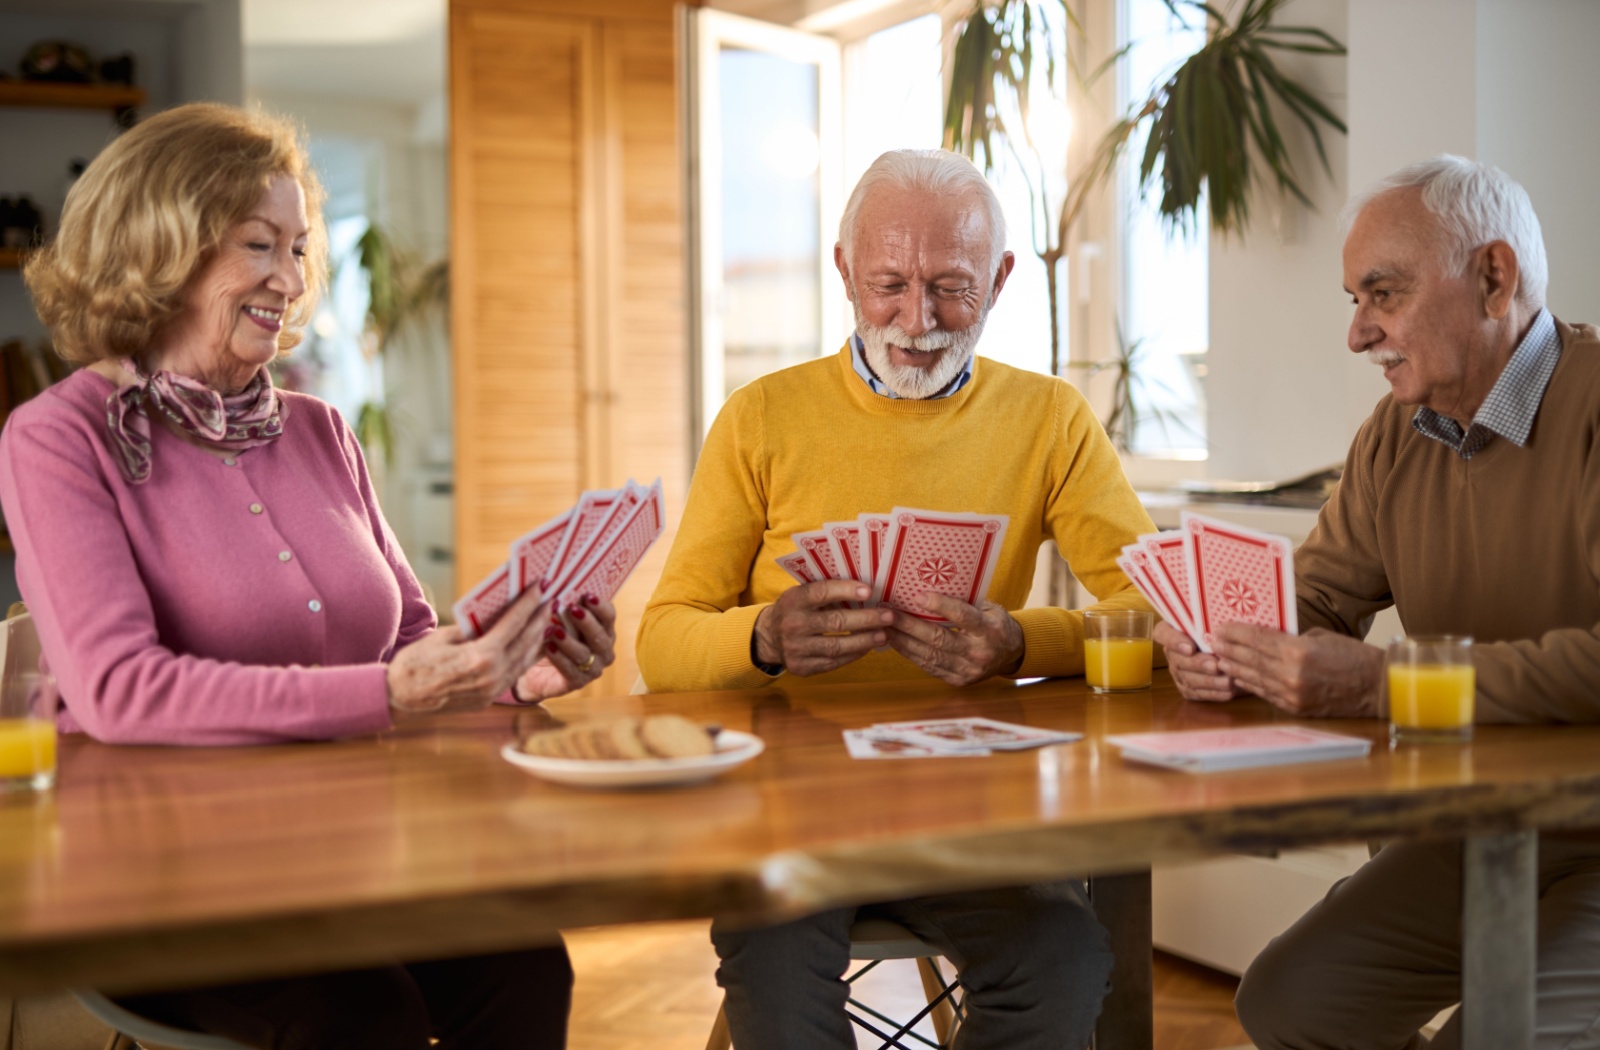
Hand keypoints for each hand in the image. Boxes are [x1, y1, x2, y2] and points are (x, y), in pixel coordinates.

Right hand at [386, 585, 552, 720]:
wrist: (398, 697)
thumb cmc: (415, 662)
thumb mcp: (444, 637)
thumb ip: (474, 627)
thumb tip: (497, 614)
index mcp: (481, 657)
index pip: (513, 624)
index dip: (529, 603)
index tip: (541, 587)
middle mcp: (492, 676)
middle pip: (526, 642)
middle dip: (540, 618)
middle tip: (551, 599)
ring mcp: (492, 691)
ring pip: (525, 660)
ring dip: (538, 638)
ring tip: (545, 619)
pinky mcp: (488, 699)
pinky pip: (515, 674)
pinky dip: (526, 657)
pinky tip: (531, 645)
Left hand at [514, 594, 618, 701]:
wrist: (535, 670)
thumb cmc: (551, 637)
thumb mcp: (558, 619)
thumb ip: (564, 605)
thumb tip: (557, 585)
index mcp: (604, 630)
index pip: (609, 616)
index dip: (600, 606)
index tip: (587, 595)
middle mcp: (603, 650)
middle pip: (600, 635)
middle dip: (586, 622)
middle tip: (572, 609)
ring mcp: (593, 668)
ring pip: (585, 654)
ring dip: (569, 641)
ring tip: (554, 630)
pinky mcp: (578, 682)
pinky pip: (571, 670)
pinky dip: (560, 658)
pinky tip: (549, 647)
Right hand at [753, 580, 893, 676]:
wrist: (768, 637)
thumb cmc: (794, 610)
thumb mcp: (801, 594)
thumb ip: (825, 591)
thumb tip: (865, 588)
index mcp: (793, 600)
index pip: (821, 593)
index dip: (846, 591)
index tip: (869, 591)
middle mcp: (792, 625)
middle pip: (835, 622)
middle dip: (866, 619)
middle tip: (888, 616)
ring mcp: (796, 649)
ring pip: (837, 646)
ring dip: (864, 640)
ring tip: (883, 634)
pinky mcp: (801, 667)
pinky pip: (833, 662)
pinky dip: (853, 654)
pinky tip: (867, 647)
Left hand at [886, 594, 1023, 686]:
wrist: (1013, 653)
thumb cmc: (996, 623)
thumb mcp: (988, 608)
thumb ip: (965, 601)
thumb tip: (929, 586)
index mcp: (990, 629)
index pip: (962, 616)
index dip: (940, 606)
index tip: (917, 596)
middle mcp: (979, 652)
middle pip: (940, 639)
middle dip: (910, 626)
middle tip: (889, 614)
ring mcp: (969, 669)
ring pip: (931, 656)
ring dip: (905, 642)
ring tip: (886, 628)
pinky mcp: (959, 680)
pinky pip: (930, 667)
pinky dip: (911, 655)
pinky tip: (898, 643)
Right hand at [1154, 620, 1242, 701]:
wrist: (1235, 658)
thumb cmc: (1227, 637)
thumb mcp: (1220, 627)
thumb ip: (1215, 626)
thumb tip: (1222, 627)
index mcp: (1174, 630)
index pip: (1162, 633)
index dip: (1173, 641)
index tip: (1191, 647)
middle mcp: (1172, 652)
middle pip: (1177, 659)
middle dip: (1197, 664)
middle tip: (1215, 666)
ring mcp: (1178, 672)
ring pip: (1188, 679)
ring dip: (1209, 681)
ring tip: (1228, 680)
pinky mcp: (1187, 689)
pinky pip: (1197, 693)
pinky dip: (1214, 693)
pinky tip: (1229, 691)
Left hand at [1213, 624, 1384, 717]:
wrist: (1378, 688)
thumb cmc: (1354, 657)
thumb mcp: (1320, 637)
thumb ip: (1290, 639)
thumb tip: (1264, 639)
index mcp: (1298, 652)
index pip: (1258, 639)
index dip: (1236, 633)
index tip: (1220, 627)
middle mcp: (1290, 675)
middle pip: (1250, 659)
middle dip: (1229, 649)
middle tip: (1212, 641)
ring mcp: (1291, 695)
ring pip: (1254, 678)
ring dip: (1234, 668)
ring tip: (1219, 658)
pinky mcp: (1294, 708)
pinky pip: (1265, 693)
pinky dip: (1250, 684)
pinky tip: (1238, 677)